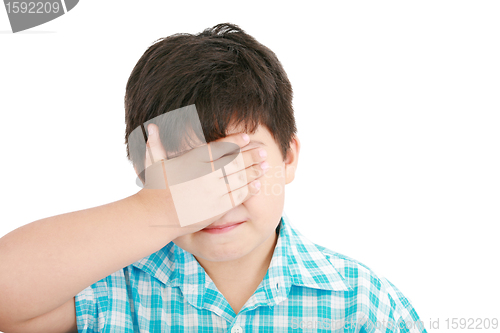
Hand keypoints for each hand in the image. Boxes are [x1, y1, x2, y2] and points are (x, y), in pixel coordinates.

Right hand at [137, 123, 268, 236]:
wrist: (155, 217)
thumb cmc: (155, 189)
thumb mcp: (154, 164)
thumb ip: (156, 144)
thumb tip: (151, 127)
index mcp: (192, 161)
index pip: (219, 147)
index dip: (235, 141)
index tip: (247, 137)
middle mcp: (204, 175)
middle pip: (234, 162)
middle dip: (251, 155)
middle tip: (264, 151)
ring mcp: (211, 192)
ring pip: (239, 179)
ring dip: (254, 171)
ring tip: (266, 166)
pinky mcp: (215, 208)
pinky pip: (237, 197)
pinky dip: (248, 190)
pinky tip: (257, 185)